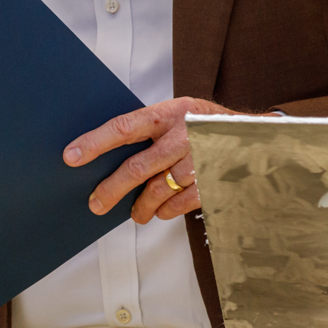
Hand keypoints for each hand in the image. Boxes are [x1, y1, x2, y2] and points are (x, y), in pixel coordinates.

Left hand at [64, 97, 254, 222]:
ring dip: (142, 207)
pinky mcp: (214, 182)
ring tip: (134, 214)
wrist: (255, 134)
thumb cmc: (205, 123)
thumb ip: (150, 129)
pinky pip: (181, 203)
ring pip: (159, 190)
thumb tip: (110, 154)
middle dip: (112, 189)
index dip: (95, 142)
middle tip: (96, 203)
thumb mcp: (178, 113)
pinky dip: (167, 210)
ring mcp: (201, 160)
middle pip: (138, 167)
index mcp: (168, 114)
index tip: (71, 156)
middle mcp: (183, 136)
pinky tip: (160, 211)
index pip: (123, 127)